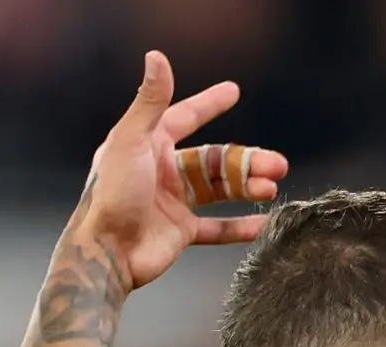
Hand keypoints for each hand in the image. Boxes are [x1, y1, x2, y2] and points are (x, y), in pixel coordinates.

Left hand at [81, 51, 290, 289]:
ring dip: (247, 187)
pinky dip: (239, 226)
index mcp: (149, 145)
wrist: (108, 251)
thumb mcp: (130, 140)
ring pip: (219, 190)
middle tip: (277, 164)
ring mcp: (174, 202)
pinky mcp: (181, 232)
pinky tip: (262, 223)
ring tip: (270, 188)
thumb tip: (156, 56)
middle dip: (246, 161)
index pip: (184, 117)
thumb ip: (149, 101)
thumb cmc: (112, 193)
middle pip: (213, 159)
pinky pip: (217, 227)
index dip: (209, 104)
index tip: (233, 92)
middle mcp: (163, 171)